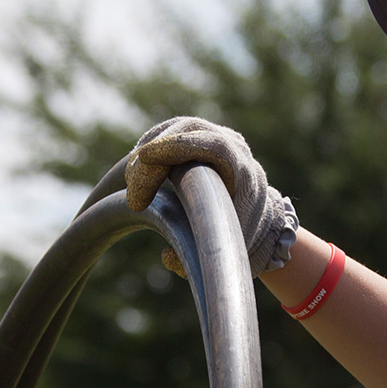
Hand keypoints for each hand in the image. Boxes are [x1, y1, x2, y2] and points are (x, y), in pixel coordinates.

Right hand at [126, 117, 297, 275]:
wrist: (257, 216)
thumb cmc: (242, 235)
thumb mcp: (230, 251)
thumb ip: (203, 257)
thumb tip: (167, 256)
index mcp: (246, 172)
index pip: (215, 145)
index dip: (179, 146)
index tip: (145, 157)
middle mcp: (233, 147)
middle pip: (188, 132)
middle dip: (153, 159)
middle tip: (132, 190)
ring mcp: (214, 136)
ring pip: (173, 130)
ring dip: (146, 155)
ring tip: (129, 186)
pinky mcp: (196, 137)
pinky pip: (167, 134)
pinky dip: (147, 152)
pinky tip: (133, 176)